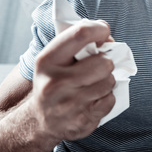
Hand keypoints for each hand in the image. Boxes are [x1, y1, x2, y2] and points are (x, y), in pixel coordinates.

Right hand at [31, 19, 115, 141]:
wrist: (41, 121)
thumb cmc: (54, 82)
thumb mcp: (54, 59)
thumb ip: (78, 43)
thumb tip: (108, 38)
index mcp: (47, 61)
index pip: (80, 34)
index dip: (98, 29)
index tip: (104, 30)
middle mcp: (55, 83)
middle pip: (103, 62)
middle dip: (106, 62)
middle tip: (97, 66)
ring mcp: (69, 104)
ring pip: (109, 81)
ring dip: (107, 80)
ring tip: (93, 84)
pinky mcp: (83, 121)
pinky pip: (110, 99)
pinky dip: (107, 97)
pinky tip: (93, 99)